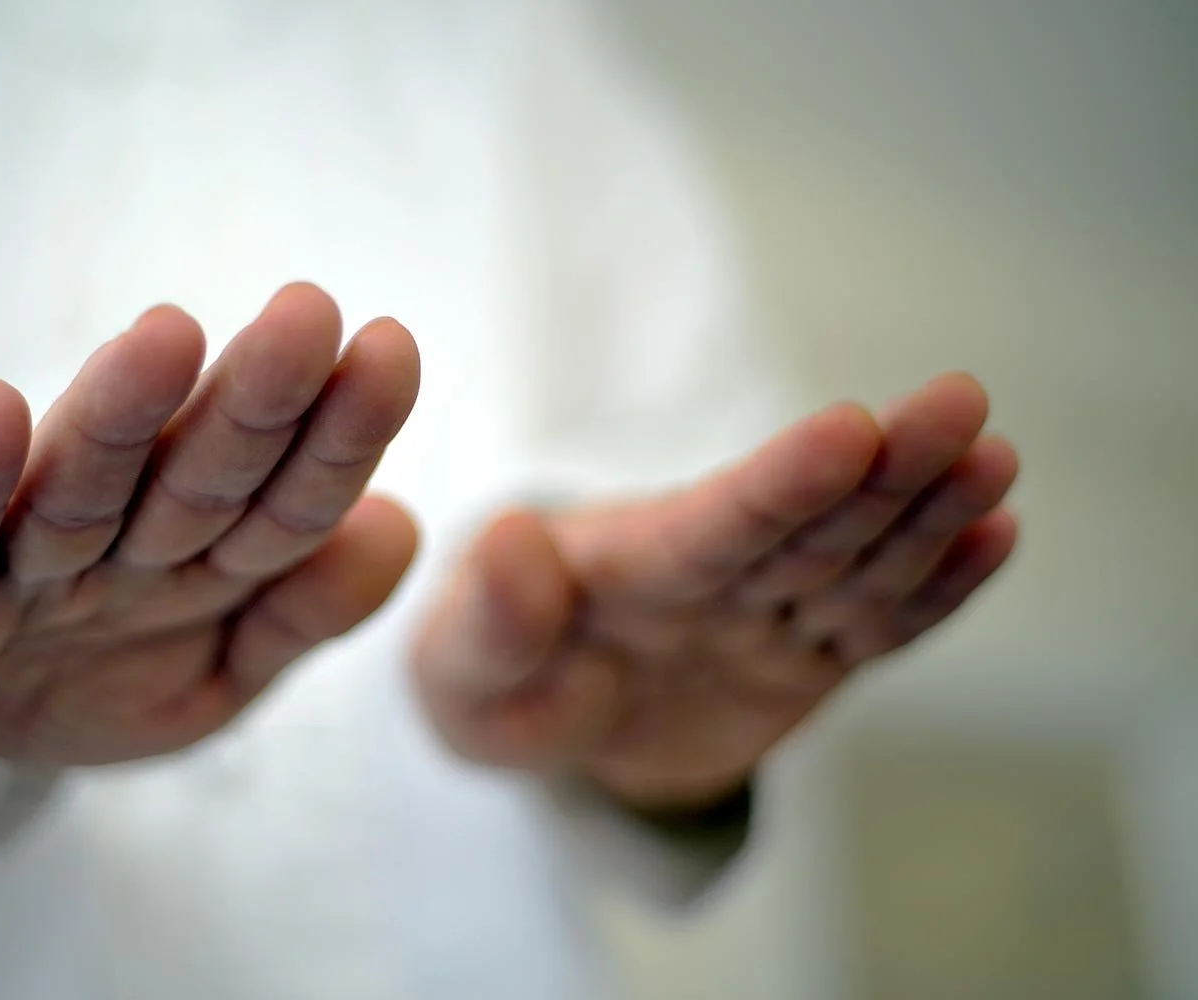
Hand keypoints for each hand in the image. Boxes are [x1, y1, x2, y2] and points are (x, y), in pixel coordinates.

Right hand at [0, 284, 419, 771]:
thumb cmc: (85, 678)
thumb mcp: (215, 679)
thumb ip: (301, 613)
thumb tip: (404, 525)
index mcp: (199, 564)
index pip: (284, 501)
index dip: (339, 437)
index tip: (391, 350)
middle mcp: (120, 546)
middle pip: (195, 474)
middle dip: (253, 400)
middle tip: (306, 310)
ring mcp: (20, 567)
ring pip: (79, 488)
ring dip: (120, 413)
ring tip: (167, 333)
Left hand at [412, 374, 1018, 811]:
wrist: (539, 714)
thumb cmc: (487, 681)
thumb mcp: (456, 675)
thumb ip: (483, 623)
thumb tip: (507, 538)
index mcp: (627, 565)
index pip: (711, 522)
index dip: (779, 482)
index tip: (847, 429)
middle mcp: (710, 576)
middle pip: (805, 524)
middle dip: (883, 469)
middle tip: (959, 403)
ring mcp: (764, 614)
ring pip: (856, 562)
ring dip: (926, 514)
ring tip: (992, 458)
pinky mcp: (804, 656)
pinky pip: (875, 625)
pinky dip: (935, 592)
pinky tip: (995, 535)